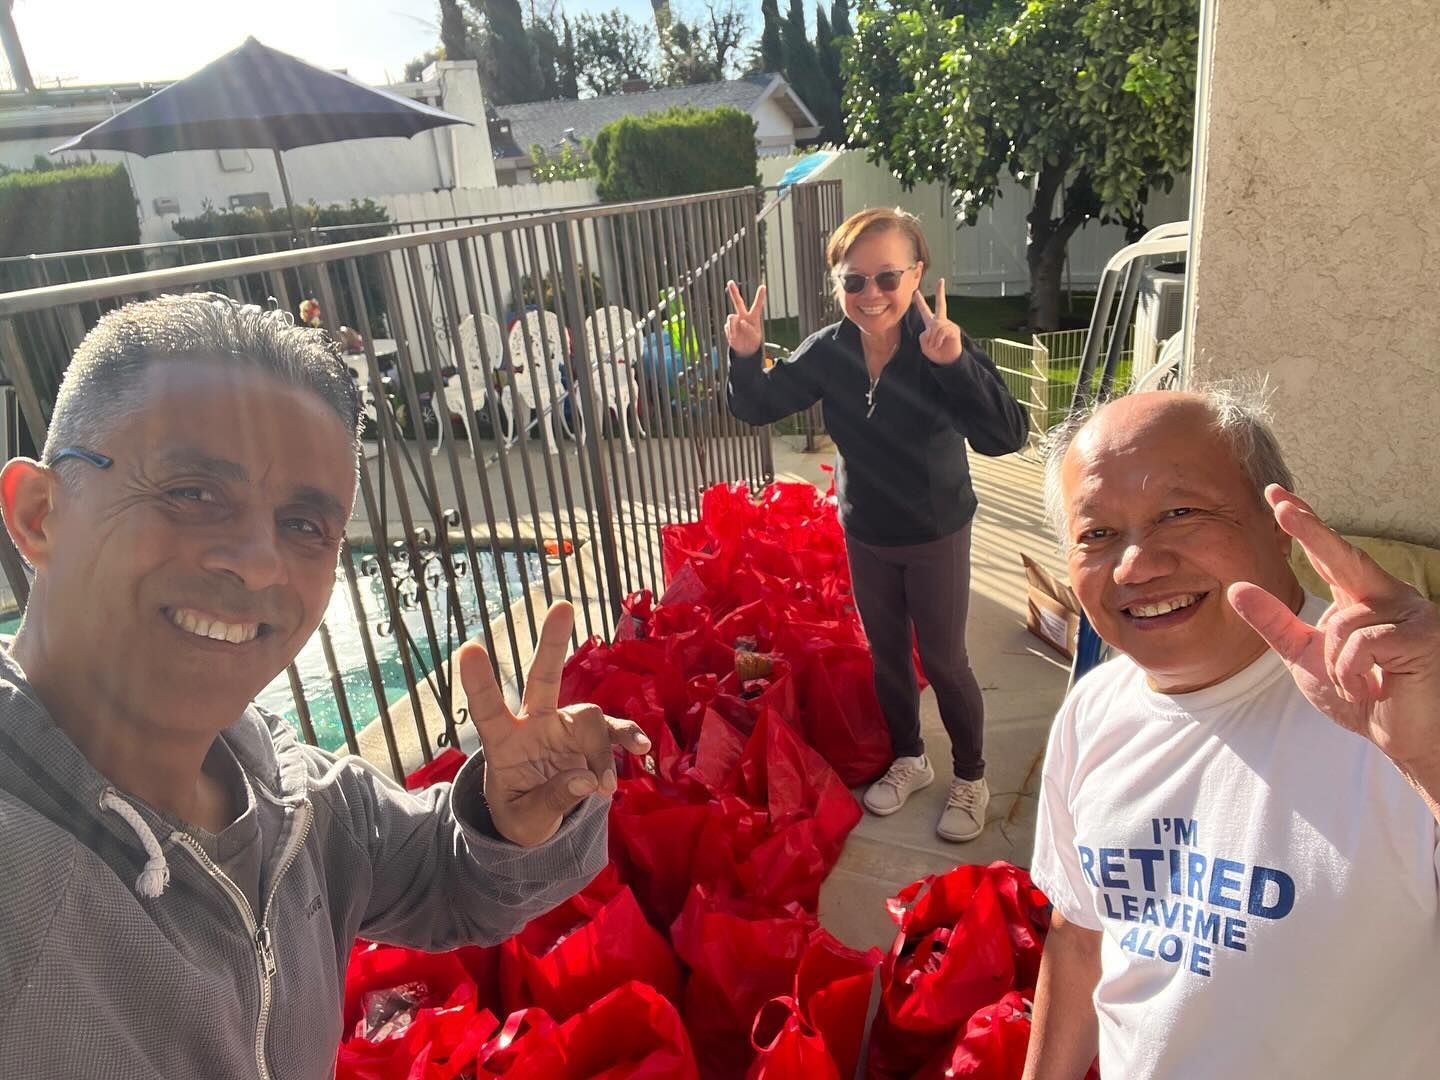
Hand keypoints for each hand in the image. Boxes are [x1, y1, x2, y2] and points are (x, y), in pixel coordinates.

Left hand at [458, 601, 650, 846]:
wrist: (539, 821)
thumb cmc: (519, 817)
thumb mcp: (525, 823)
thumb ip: (552, 802)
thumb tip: (587, 780)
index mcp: (503, 743)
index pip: (487, 709)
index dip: (479, 681)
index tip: (469, 648)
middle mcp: (534, 724)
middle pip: (543, 678)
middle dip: (551, 643)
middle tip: (562, 606)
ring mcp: (564, 727)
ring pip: (590, 718)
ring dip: (602, 751)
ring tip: (605, 788)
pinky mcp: (589, 738)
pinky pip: (613, 730)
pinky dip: (627, 737)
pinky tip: (640, 749)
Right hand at [725, 280, 766, 357]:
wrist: (744, 350)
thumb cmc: (753, 341)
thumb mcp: (755, 337)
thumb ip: (749, 329)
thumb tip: (741, 322)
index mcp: (753, 318)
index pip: (757, 305)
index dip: (760, 296)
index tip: (763, 286)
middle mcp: (743, 316)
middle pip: (738, 302)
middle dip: (733, 292)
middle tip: (730, 282)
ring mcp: (735, 321)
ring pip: (731, 317)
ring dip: (733, 326)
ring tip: (736, 336)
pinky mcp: (728, 326)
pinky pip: (727, 327)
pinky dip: (730, 333)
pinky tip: (734, 338)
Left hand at [914, 280, 964, 365]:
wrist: (947, 361)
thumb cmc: (936, 353)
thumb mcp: (924, 345)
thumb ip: (923, 336)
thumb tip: (931, 329)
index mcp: (931, 324)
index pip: (925, 310)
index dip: (920, 301)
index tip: (916, 291)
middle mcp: (940, 321)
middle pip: (941, 304)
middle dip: (941, 292)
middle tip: (941, 280)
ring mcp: (948, 324)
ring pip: (936, 325)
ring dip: (932, 338)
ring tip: (934, 346)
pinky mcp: (954, 330)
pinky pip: (942, 331)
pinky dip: (937, 339)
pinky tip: (939, 345)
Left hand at [1229, 486, 1439, 771]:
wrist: (1407, 741)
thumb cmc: (1362, 698)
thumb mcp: (1305, 657)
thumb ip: (1275, 622)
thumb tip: (1236, 588)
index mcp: (1361, 598)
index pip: (1328, 554)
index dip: (1304, 524)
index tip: (1277, 495)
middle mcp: (1388, 597)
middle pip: (1343, 556)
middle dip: (1311, 530)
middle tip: (1281, 505)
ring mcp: (1410, 613)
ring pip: (1344, 621)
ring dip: (1337, 664)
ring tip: (1361, 687)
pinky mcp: (1422, 636)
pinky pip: (1362, 642)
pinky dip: (1352, 672)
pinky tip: (1374, 689)